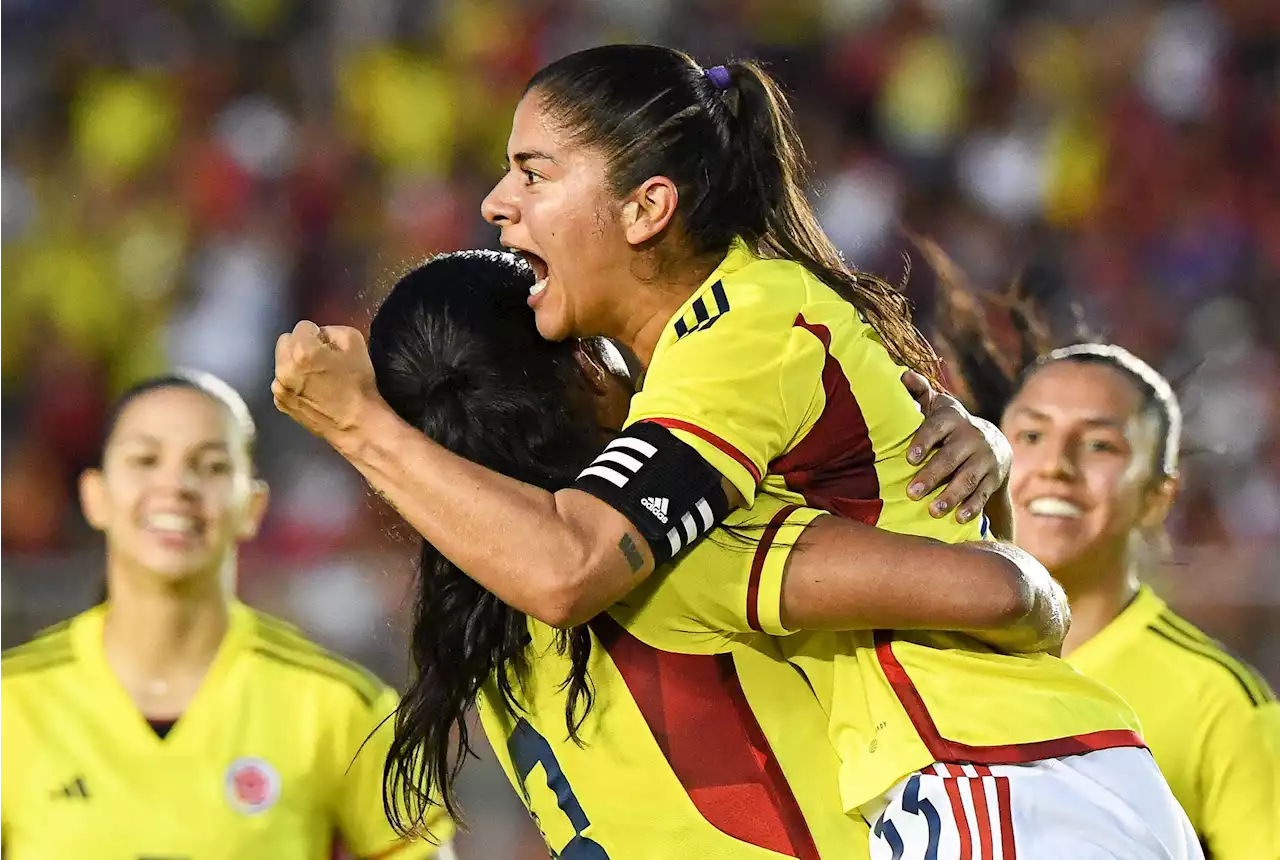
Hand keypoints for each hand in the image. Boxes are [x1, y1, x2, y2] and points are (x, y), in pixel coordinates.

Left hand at [273, 321, 379, 447]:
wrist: (356, 425)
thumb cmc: (359, 385)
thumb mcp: (355, 343)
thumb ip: (332, 330)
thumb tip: (319, 335)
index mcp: (302, 351)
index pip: (303, 326)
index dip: (319, 335)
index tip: (329, 348)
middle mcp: (284, 368)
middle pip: (285, 341)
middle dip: (301, 345)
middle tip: (320, 359)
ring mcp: (279, 387)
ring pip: (282, 362)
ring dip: (295, 364)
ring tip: (316, 377)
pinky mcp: (280, 402)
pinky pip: (283, 382)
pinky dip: (293, 383)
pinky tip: (312, 391)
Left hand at [901, 370, 1011, 523]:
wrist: (993, 443)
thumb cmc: (950, 427)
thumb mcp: (938, 408)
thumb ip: (919, 394)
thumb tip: (901, 375)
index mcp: (954, 419)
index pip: (937, 427)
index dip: (924, 441)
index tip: (909, 458)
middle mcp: (972, 437)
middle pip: (951, 458)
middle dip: (932, 475)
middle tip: (912, 492)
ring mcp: (985, 459)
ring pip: (967, 479)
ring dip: (950, 496)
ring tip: (933, 510)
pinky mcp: (993, 479)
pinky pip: (982, 494)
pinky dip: (971, 507)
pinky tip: (959, 518)